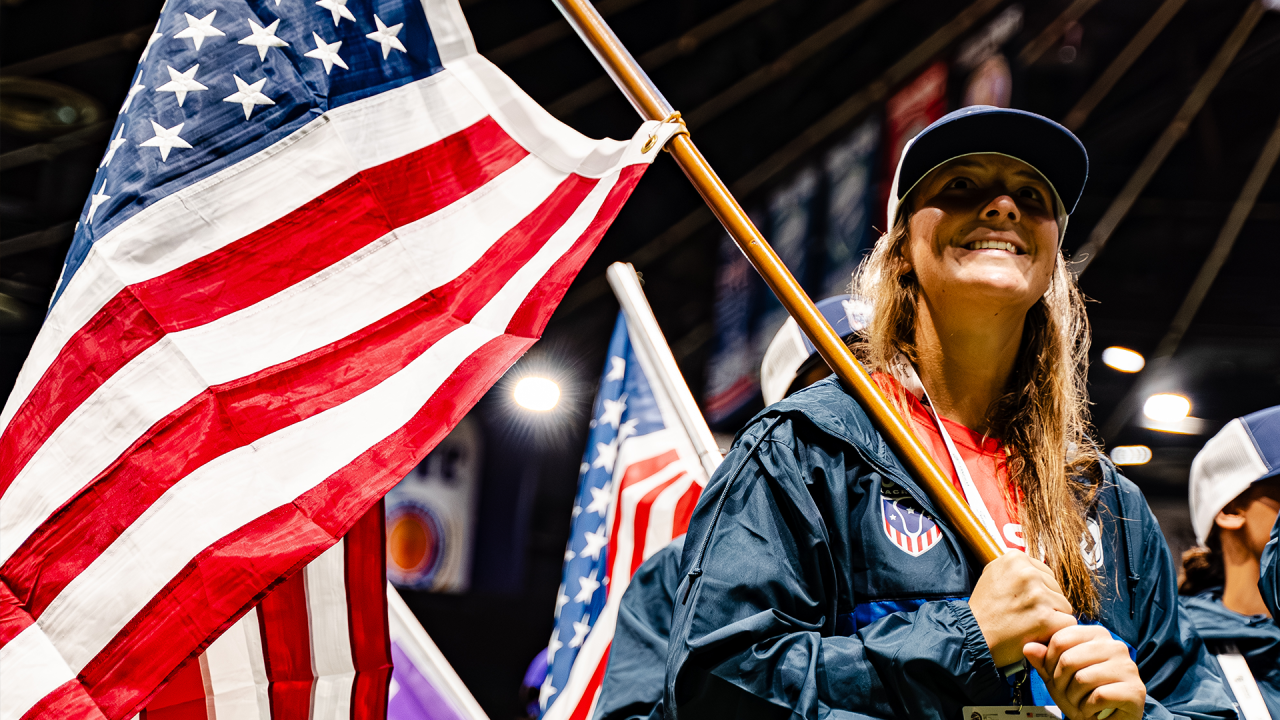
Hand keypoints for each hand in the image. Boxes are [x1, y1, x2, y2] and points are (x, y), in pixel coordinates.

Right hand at [968, 552, 1076, 666]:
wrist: (973, 637)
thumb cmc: (983, 611)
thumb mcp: (993, 575)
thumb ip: (1015, 570)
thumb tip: (1038, 570)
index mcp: (1015, 558)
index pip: (1046, 573)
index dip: (1038, 591)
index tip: (1022, 602)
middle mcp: (1027, 572)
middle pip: (1057, 589)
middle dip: (1046, 604)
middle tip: (1023, 615)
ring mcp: (1037, 594)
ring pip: (1064, 606)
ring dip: (1052, 618)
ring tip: (1028, 625)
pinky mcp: (1045, 617)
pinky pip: (1068, 623)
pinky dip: (1056, 632)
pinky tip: (1037, 634)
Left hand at [1024, 625, 1144, 719]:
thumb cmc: (1083, 694)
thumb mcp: (1056, 676)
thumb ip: (1043, 660)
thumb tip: (1028, 647)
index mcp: (1097, 634)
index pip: (1060, 639)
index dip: (1049, 662)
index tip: (1054, 676)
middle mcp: (1115, 646)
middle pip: (1068, 659)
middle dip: (1060, 683)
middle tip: (1067, 693)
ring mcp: (1128, 667)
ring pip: (1082, 678)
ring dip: (1074, 697)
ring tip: (1080, 701)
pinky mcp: (1135, 690)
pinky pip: (1099, 696)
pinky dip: (1088, 708)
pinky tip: (1092, 709)